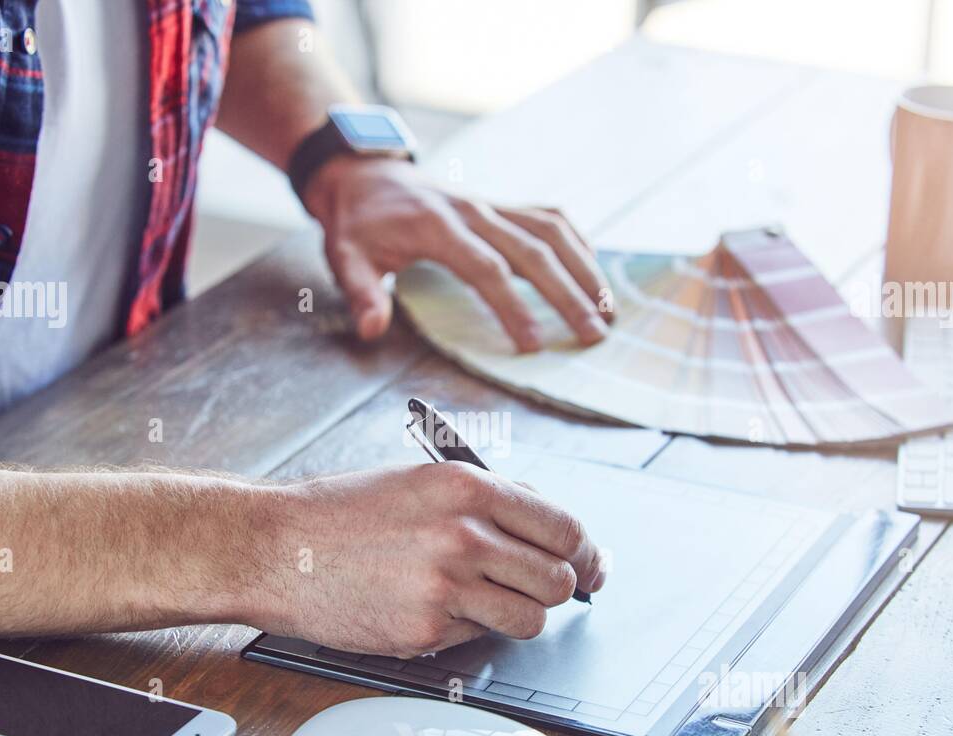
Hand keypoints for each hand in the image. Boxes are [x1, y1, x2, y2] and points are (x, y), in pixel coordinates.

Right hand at [246, 463, 605, 656]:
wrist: (277, 547)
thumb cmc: (343, 512)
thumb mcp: (422, 479)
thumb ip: (490, 497)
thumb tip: (550, 524)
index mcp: (468, 487)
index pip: (564, 528)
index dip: (587, 553)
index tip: (590, 566)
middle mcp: (464, 534)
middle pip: (559, 579)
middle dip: (558, 588)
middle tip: (540, 588)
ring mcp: (446, 586)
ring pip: (531, 618)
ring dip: (521, 615)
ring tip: (488, 602)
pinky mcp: (425, 630)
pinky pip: (479, 639)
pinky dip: (469, 631)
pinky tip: (436, 609)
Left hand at [303, 156, 613, 352]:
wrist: (364, 174)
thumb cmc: (357, 224)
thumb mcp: (344, 257)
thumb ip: (361, 293)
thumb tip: (371, 330)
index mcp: (438, 226)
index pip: (486, 269)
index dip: (512, 306)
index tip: (533, 345)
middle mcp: (475, 210)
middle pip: (534, 250)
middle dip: (568, 294)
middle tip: (593, 335)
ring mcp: (493, 204)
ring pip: (552, 230)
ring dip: (584, 268)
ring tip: (609, 309)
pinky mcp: (503, 206)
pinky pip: (550, 218)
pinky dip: (577, 243)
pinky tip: (593, 274)